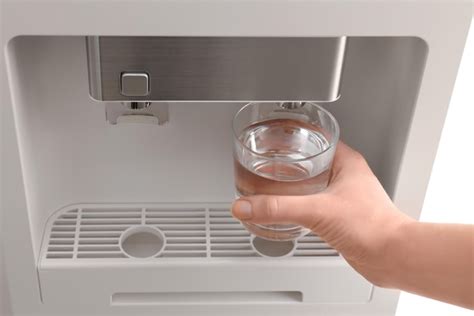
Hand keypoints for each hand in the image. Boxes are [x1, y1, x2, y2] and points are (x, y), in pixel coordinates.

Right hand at [232, 141, 412, 286]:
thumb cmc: (373, 227)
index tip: (274, 138)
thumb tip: (247, 205)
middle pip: (309, 161)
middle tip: (266, 162)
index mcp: (346, 162)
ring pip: (311, 184)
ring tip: (270, 184)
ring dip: (291, 184)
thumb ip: (279, 207)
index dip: (293, 138)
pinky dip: (298, 204)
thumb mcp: (317, 210)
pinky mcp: (341, 216)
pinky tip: (287, 211)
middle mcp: (346, 176)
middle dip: (286, 162)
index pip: (315, 139)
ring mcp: (344, 196)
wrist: (391, 257)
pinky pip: (314, 204)